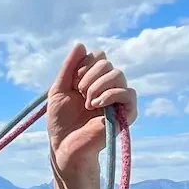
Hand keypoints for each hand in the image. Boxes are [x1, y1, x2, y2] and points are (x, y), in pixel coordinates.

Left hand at [48, 44, 137, 181]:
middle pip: (107, 63)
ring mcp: (118, 99)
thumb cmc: (61, 120)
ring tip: (87, 102)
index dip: (84, 65)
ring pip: (118, 74)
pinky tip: (96, 105)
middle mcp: (108, 86)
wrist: (65, 144)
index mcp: (94, 79)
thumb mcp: (59, 88)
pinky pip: (128, 93)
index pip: (98, 56)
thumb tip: (81, 44)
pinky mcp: (127, 113)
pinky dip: (111, 95)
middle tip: (80, 93)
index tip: (73, 82)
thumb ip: (69, 67)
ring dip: (98, 86)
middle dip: (89, 76)